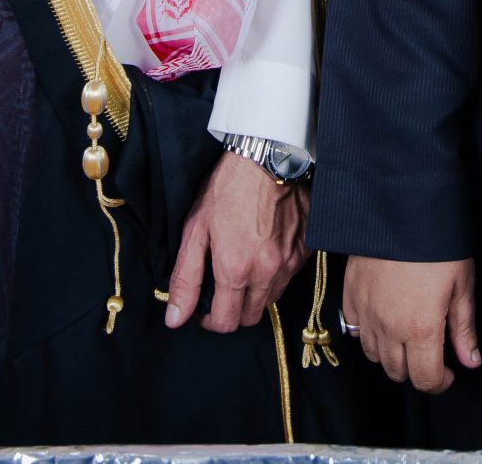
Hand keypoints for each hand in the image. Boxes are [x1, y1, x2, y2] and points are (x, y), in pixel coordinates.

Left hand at [166, 150, 307, 331]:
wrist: (266, 158)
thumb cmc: (228, 189)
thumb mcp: (195, 232)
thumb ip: (185, 279)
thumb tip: (175, 317)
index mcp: (235, 270)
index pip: (226, 323)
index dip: (210, 321)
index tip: (205, 309)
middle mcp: (266, 273)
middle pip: (251, 317)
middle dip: (234, 310)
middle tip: (222, 288)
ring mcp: (290, 263)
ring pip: (271, 299)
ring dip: (255, 293)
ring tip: (244, 265)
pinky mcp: (306, 250)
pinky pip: (289, 276)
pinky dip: (275, 273)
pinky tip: (264, 250)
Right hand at [342, 255, 480, 392]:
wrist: (401, 208)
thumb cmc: (438, 243)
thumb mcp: (462, 284)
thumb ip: (464, 328)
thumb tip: (470, 361)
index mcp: (421, 329)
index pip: (425, 379)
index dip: (440, 382)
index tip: (448, 371)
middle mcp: (389, 327)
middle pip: (397, 372)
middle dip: (416, 369)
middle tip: (430, 350)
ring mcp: (366, 312)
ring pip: (373, 355)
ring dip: (390, 354)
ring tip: (406, 334)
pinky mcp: (350, 295)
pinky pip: (354, 329)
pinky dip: (367, 332)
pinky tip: (382, 317)